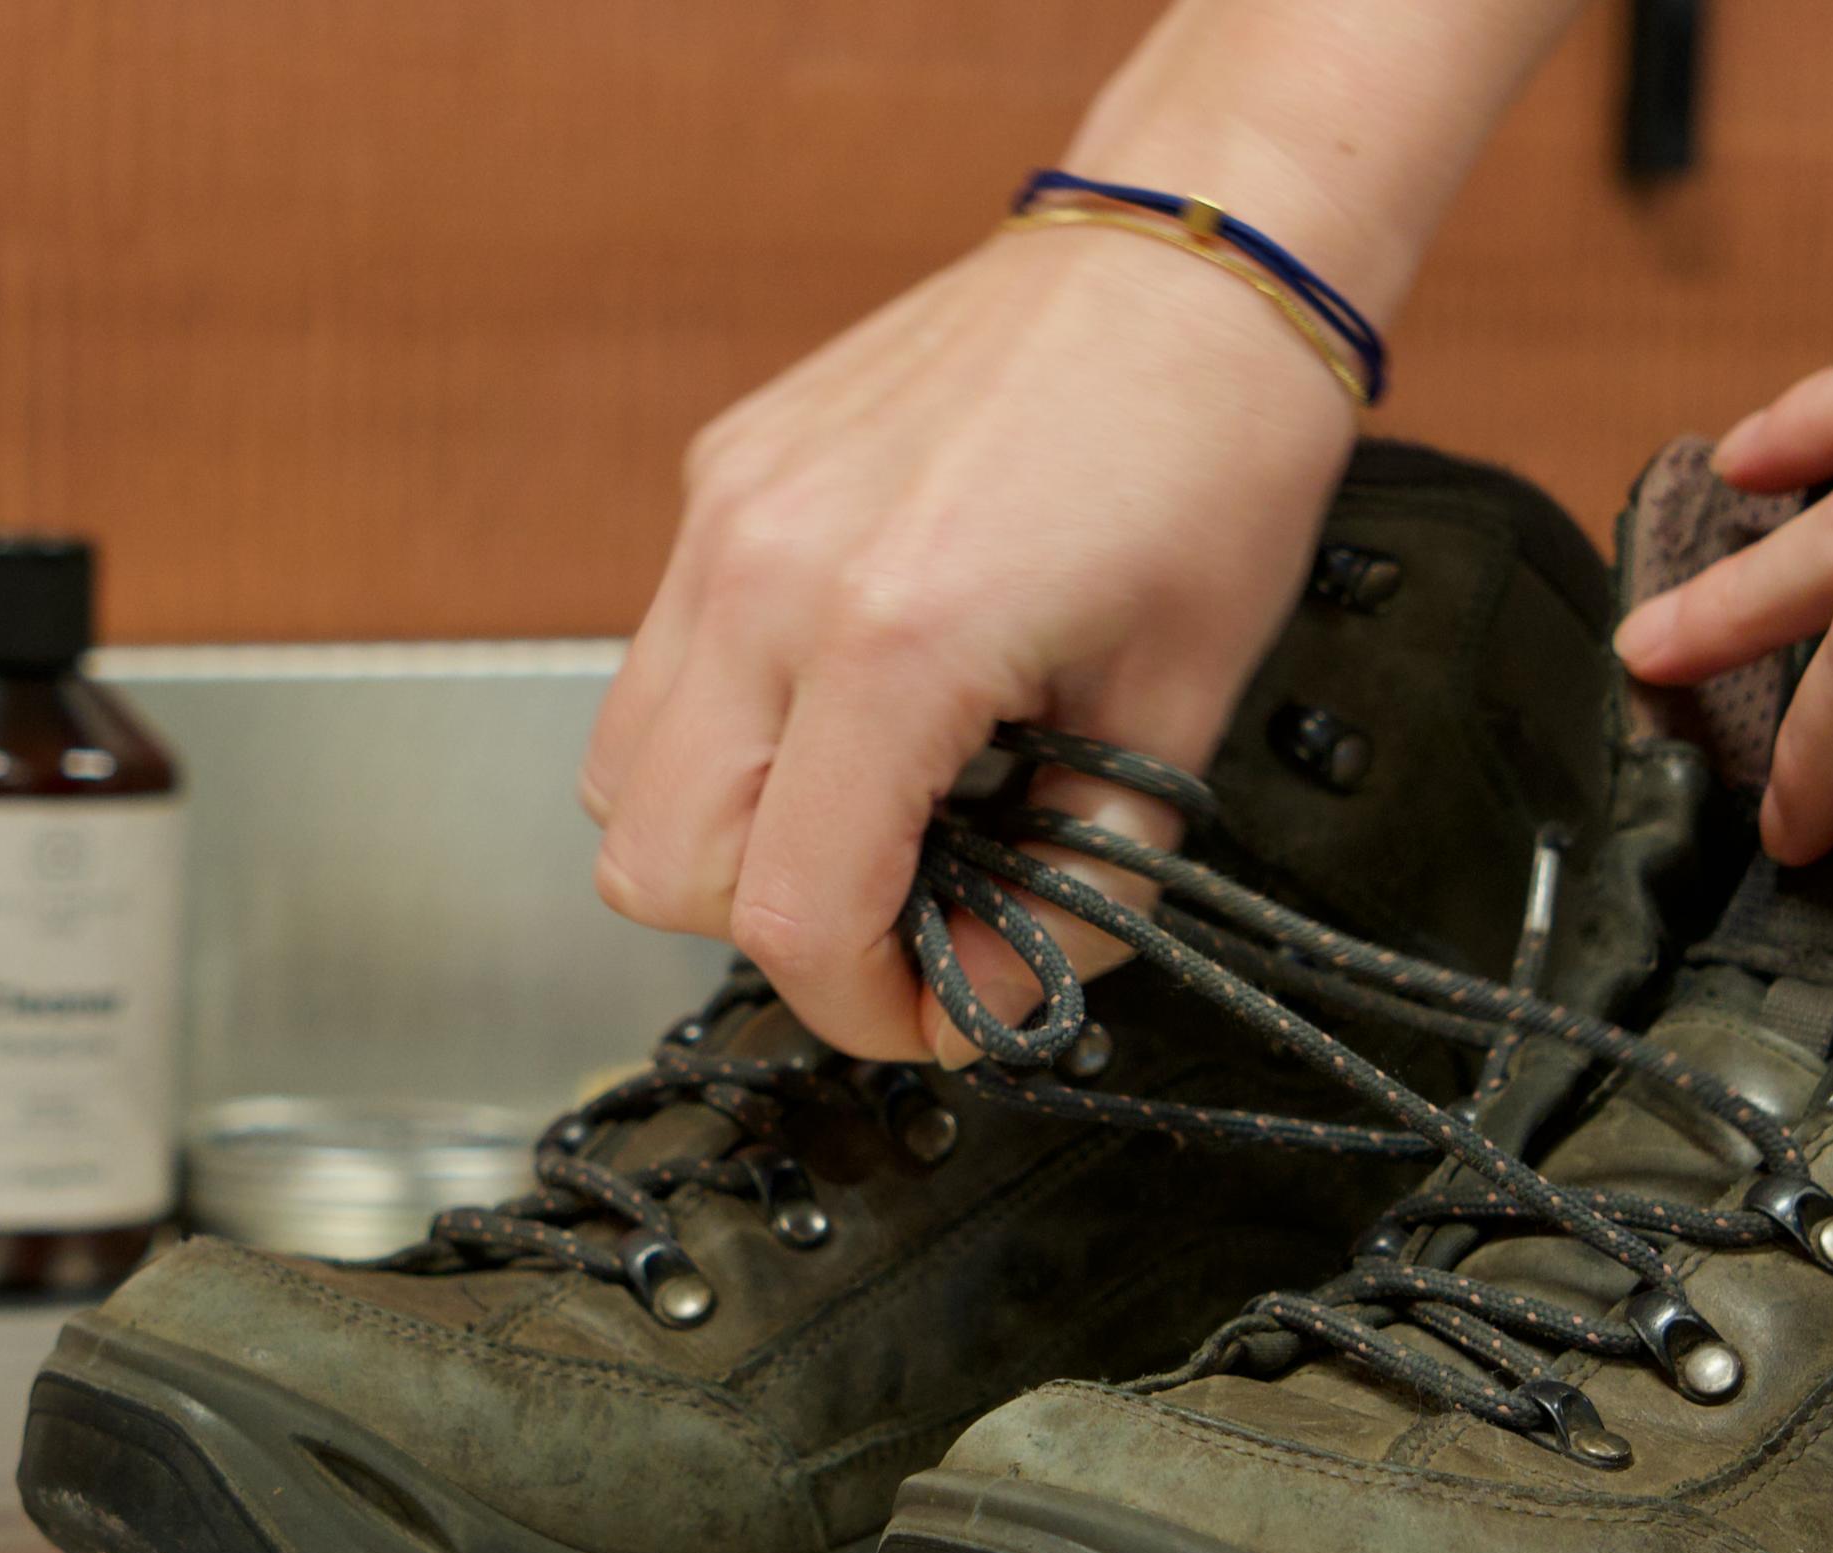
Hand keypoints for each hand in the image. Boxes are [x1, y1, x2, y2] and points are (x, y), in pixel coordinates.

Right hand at [582, 224, 1358, 1059]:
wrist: (1186, 262)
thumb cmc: (1210, 454)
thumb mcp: (1179, 711)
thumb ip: (1078, 883)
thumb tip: (996, 998)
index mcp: (898, 638)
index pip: (790, 913)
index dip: (864, 1009)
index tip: (944, 1011)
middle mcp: (770, 574)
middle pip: (657, 866)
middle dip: (781, 934)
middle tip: (909, 929)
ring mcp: (725, 519)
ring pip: (621, 778)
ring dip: (732, 839)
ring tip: (881, 819)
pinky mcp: (721, 479)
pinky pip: (662, 666)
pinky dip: (732, 735)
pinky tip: (859, 712)